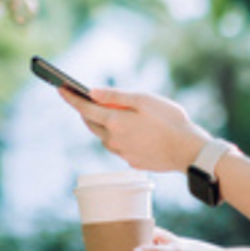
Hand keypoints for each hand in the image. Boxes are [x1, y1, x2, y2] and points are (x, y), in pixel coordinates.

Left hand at [59, 87, 210, 172]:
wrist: (189, 151)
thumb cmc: (170, 121)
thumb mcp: (144, 100)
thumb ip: (116, 96)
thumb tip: (91, 92)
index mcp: (115, 122)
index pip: (85, 108)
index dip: (71, 98)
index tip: (60, 89)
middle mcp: (114, 140)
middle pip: (91, 124)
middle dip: (85, 111)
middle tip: (81, 99)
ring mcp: (122, 153)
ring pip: (104, 137)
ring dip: (102, 125)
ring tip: (106, 113)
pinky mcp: (132, 161)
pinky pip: (119, 147)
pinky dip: (117, 137)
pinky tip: (129, 131)